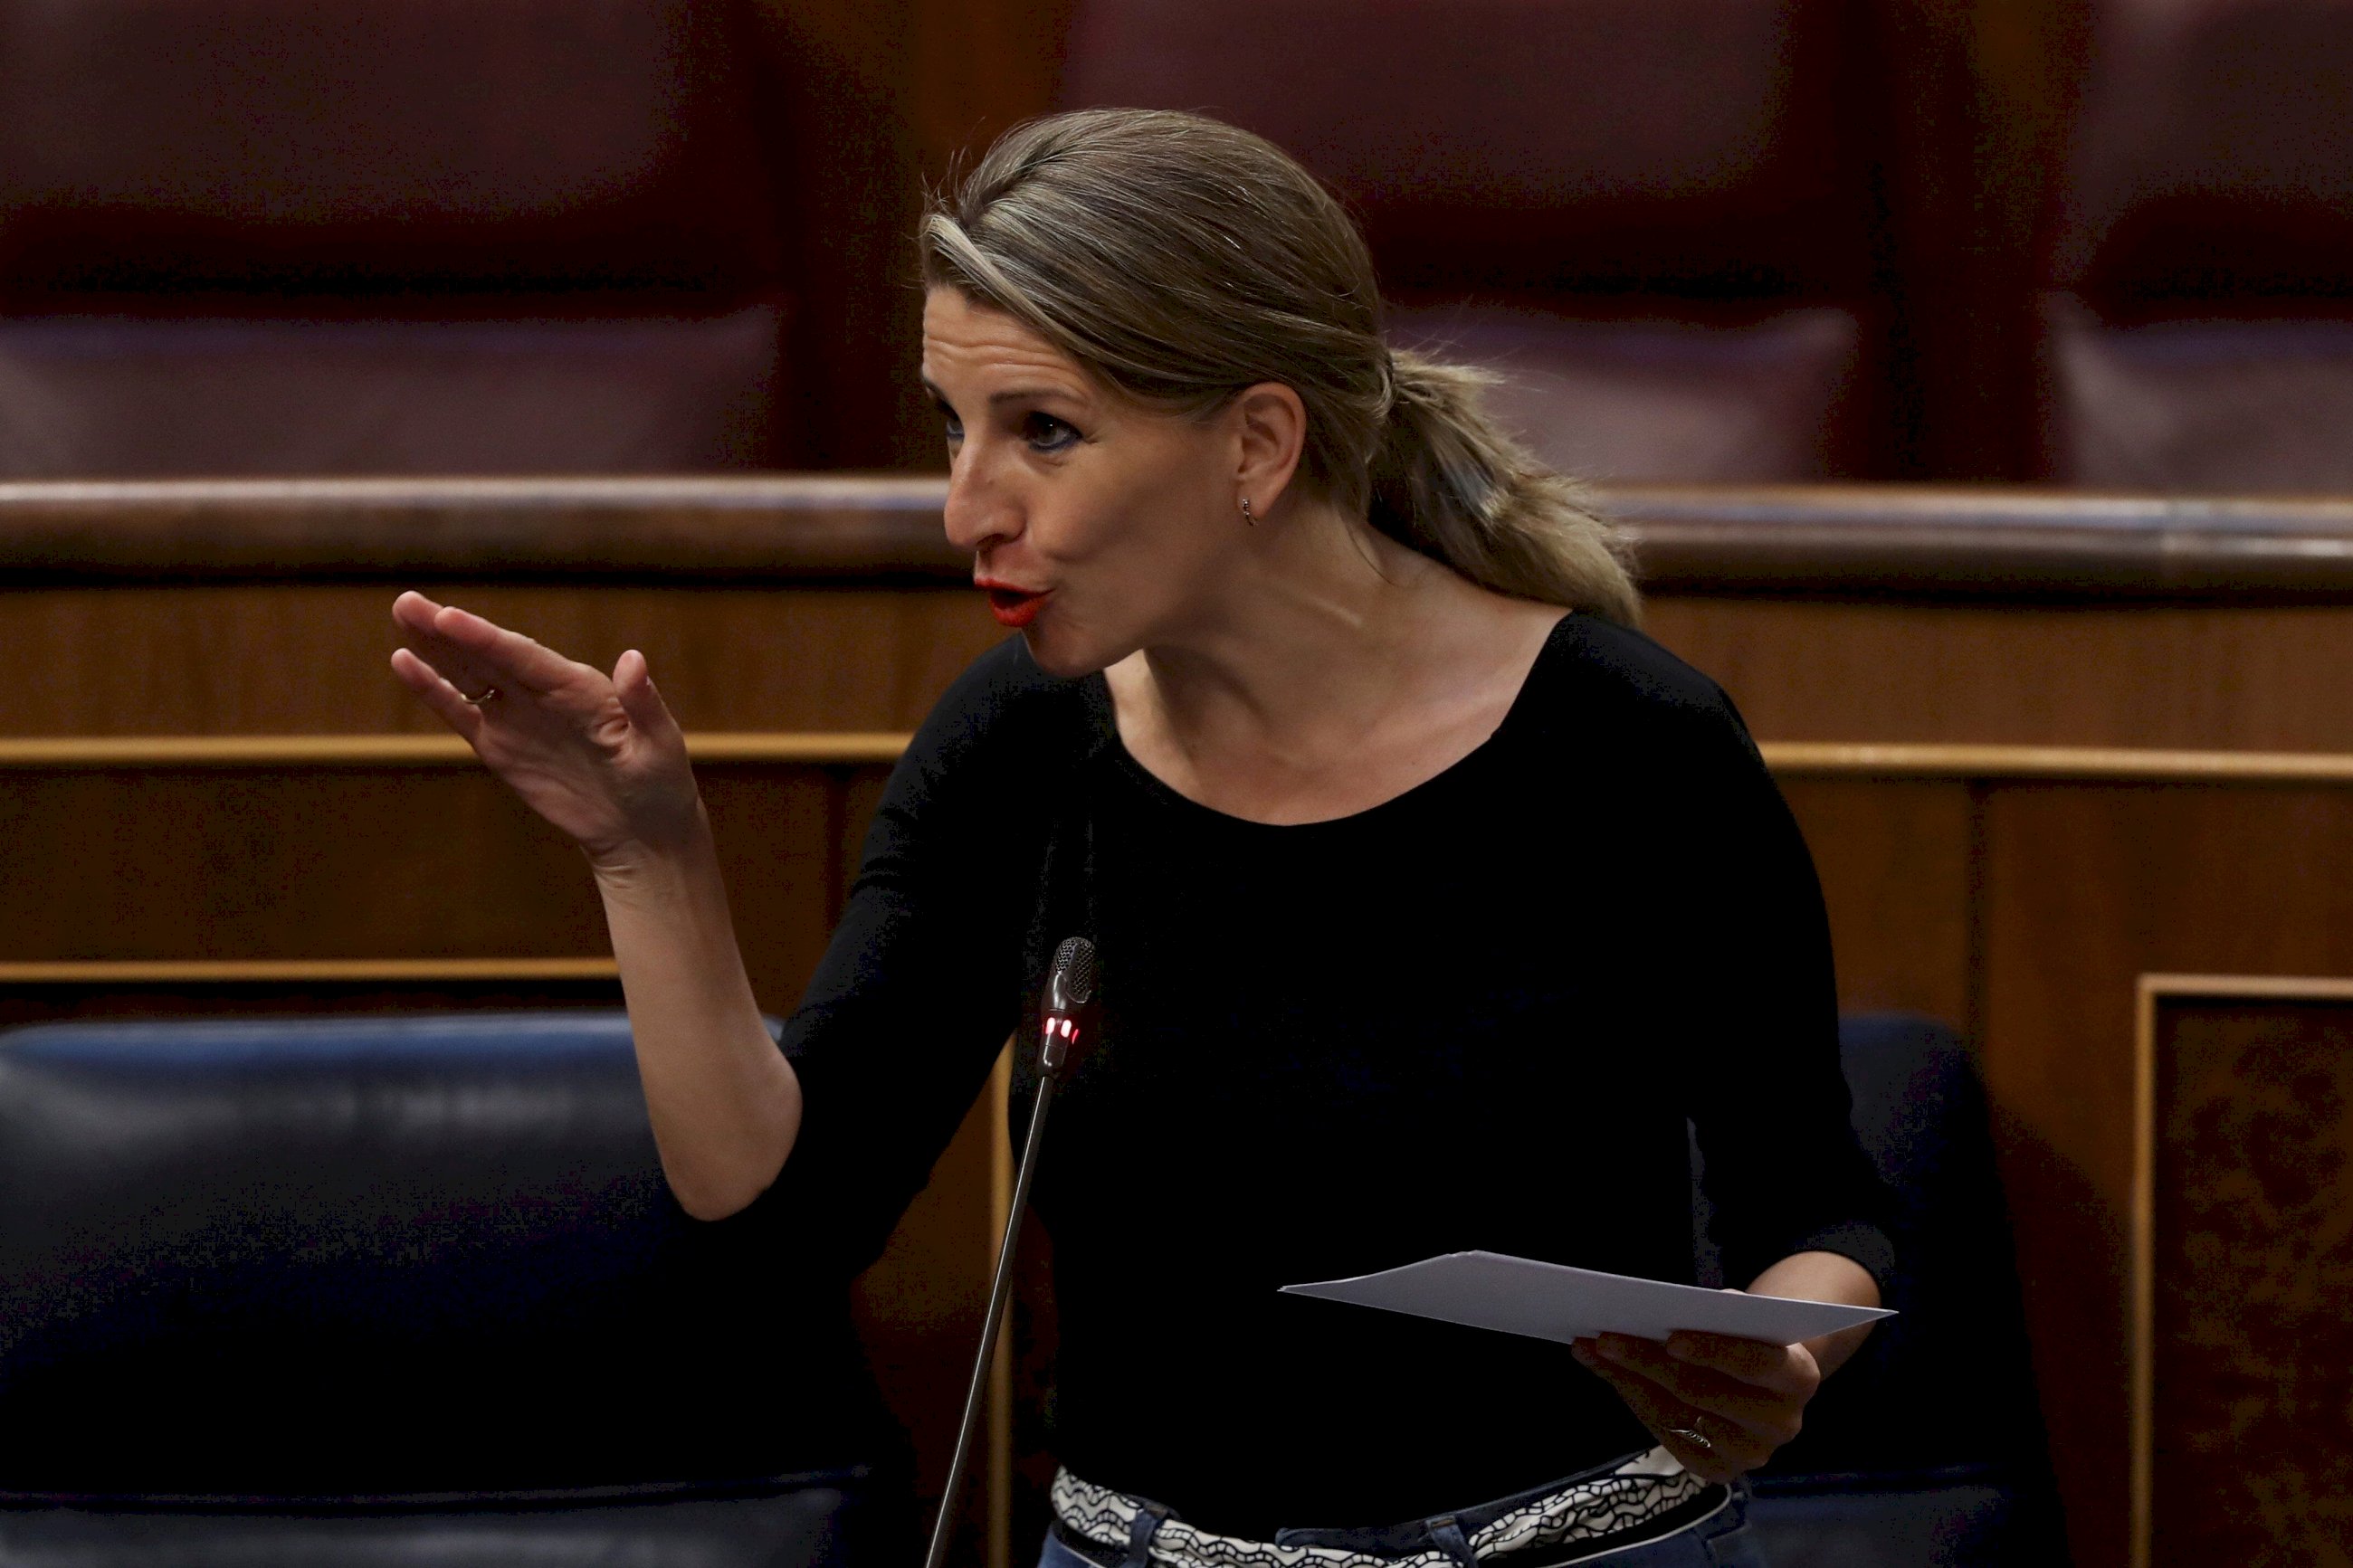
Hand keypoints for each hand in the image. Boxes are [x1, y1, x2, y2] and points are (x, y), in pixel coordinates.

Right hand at [388, 591, 700, 867]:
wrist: (642, 827)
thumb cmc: (661, 782)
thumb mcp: (659, 745)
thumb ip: (643, 704)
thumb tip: (633, 659)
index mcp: (580, 686)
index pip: (525, 657)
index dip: (486, 639)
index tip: (449, 618)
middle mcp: (543, 692)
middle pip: (488, 656)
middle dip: (448, 630)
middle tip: (407, 602)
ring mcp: (518, 716)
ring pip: (469, 675)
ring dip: (435, 648)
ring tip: (403, 613)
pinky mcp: (500, 746)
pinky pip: (461, 713)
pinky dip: (434, 690)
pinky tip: (405, 662)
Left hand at [1571, 1323, 1820, 1483]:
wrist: (1764, 1381)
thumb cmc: (1746, 1337)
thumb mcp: (1742, 1319)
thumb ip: (1713, 1314)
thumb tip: (1654, 1307)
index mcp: (1798, 1376)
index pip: (1755, 1362)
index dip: (1713, 1350)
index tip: (1671, 1336)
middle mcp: (1781, 1423)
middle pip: (1704, 1391)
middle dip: (1648, 1361)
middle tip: (1604, 1337)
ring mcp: (1751, 1453)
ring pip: (1679, 1414)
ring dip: (1629, 1381)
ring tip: (1593, 1351)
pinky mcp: (1720, 1470)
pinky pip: (1670, 1435)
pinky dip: (1636, 1402)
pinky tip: (1611, 1375)